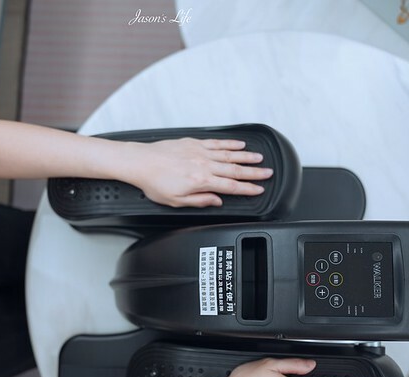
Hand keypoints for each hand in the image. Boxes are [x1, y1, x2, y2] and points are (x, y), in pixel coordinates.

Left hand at [121, 138, 272, 206]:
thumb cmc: (154, 182)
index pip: (230, 187)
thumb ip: (199, 201)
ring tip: (260, 158)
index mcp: (201, 181)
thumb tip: (216, 201)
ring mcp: (200, 152)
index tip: (259, 189)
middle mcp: (203, 165)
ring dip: (246, 156)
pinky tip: (239, 144)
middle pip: (235, 169)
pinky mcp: (194, 143)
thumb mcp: (176, 201)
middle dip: (254, 172)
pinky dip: (230, 143)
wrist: (140, 162)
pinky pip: (216, 143)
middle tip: (268, 173)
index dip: (247, 189)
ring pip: (229, 155)